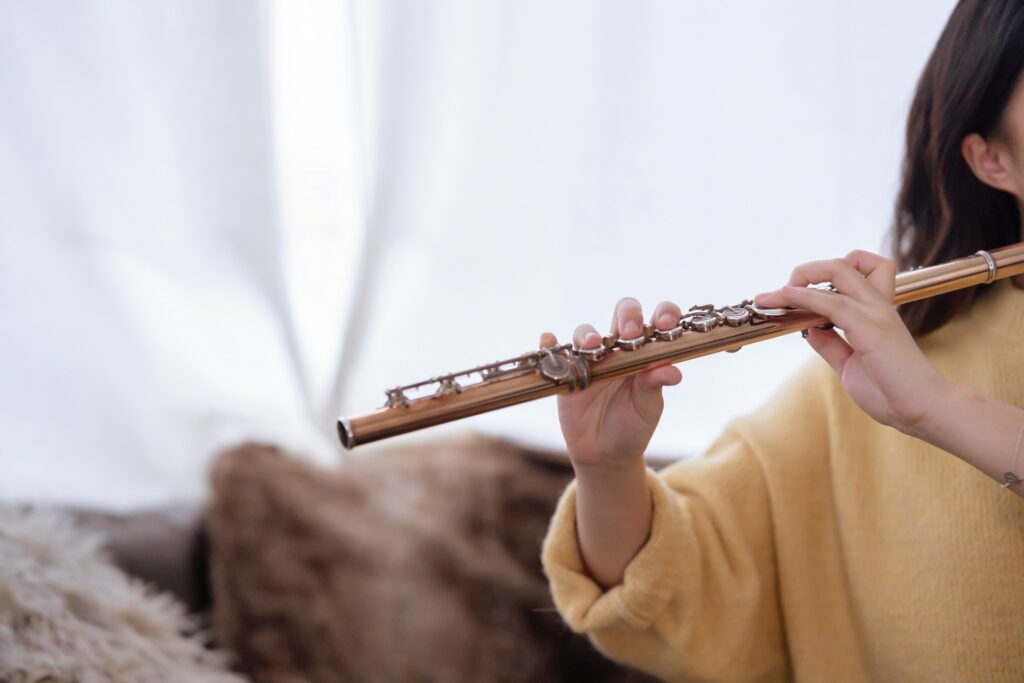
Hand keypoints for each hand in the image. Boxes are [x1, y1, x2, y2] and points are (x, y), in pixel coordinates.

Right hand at [539, 297, 681, 470]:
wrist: (605, 454)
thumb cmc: (632, 426)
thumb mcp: (648, 407)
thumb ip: (655, 385)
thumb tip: (673, 371)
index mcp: (644, 354)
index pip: (656, 323)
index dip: (663, 314)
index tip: (665, 324)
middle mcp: (618, 350)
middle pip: (622, 315)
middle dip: (627, 316)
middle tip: (630, 332)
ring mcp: (590, 359)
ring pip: (586, 333)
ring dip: (588, 333)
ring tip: (592, 346)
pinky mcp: (567, 373)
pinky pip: (554, 352)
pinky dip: (549, 343)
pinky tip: (548, 340)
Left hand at [754, 250, 949, 434]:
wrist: (923, 410)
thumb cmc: (891, 392)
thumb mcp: (849, 365)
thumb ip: (831, 345)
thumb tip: (809, 330)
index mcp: (876, 312)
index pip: (854, 274)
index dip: (821, 278)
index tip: (791, 295)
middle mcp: (877, 305)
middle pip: (844, 263)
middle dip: (807, 270)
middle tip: (783, 292)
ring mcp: (875, 313)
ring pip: (837, 271)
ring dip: (798, 279)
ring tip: (771, 296)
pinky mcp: (870, 328)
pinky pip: (832, 302)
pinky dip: (804, 296)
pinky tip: (786, 297)